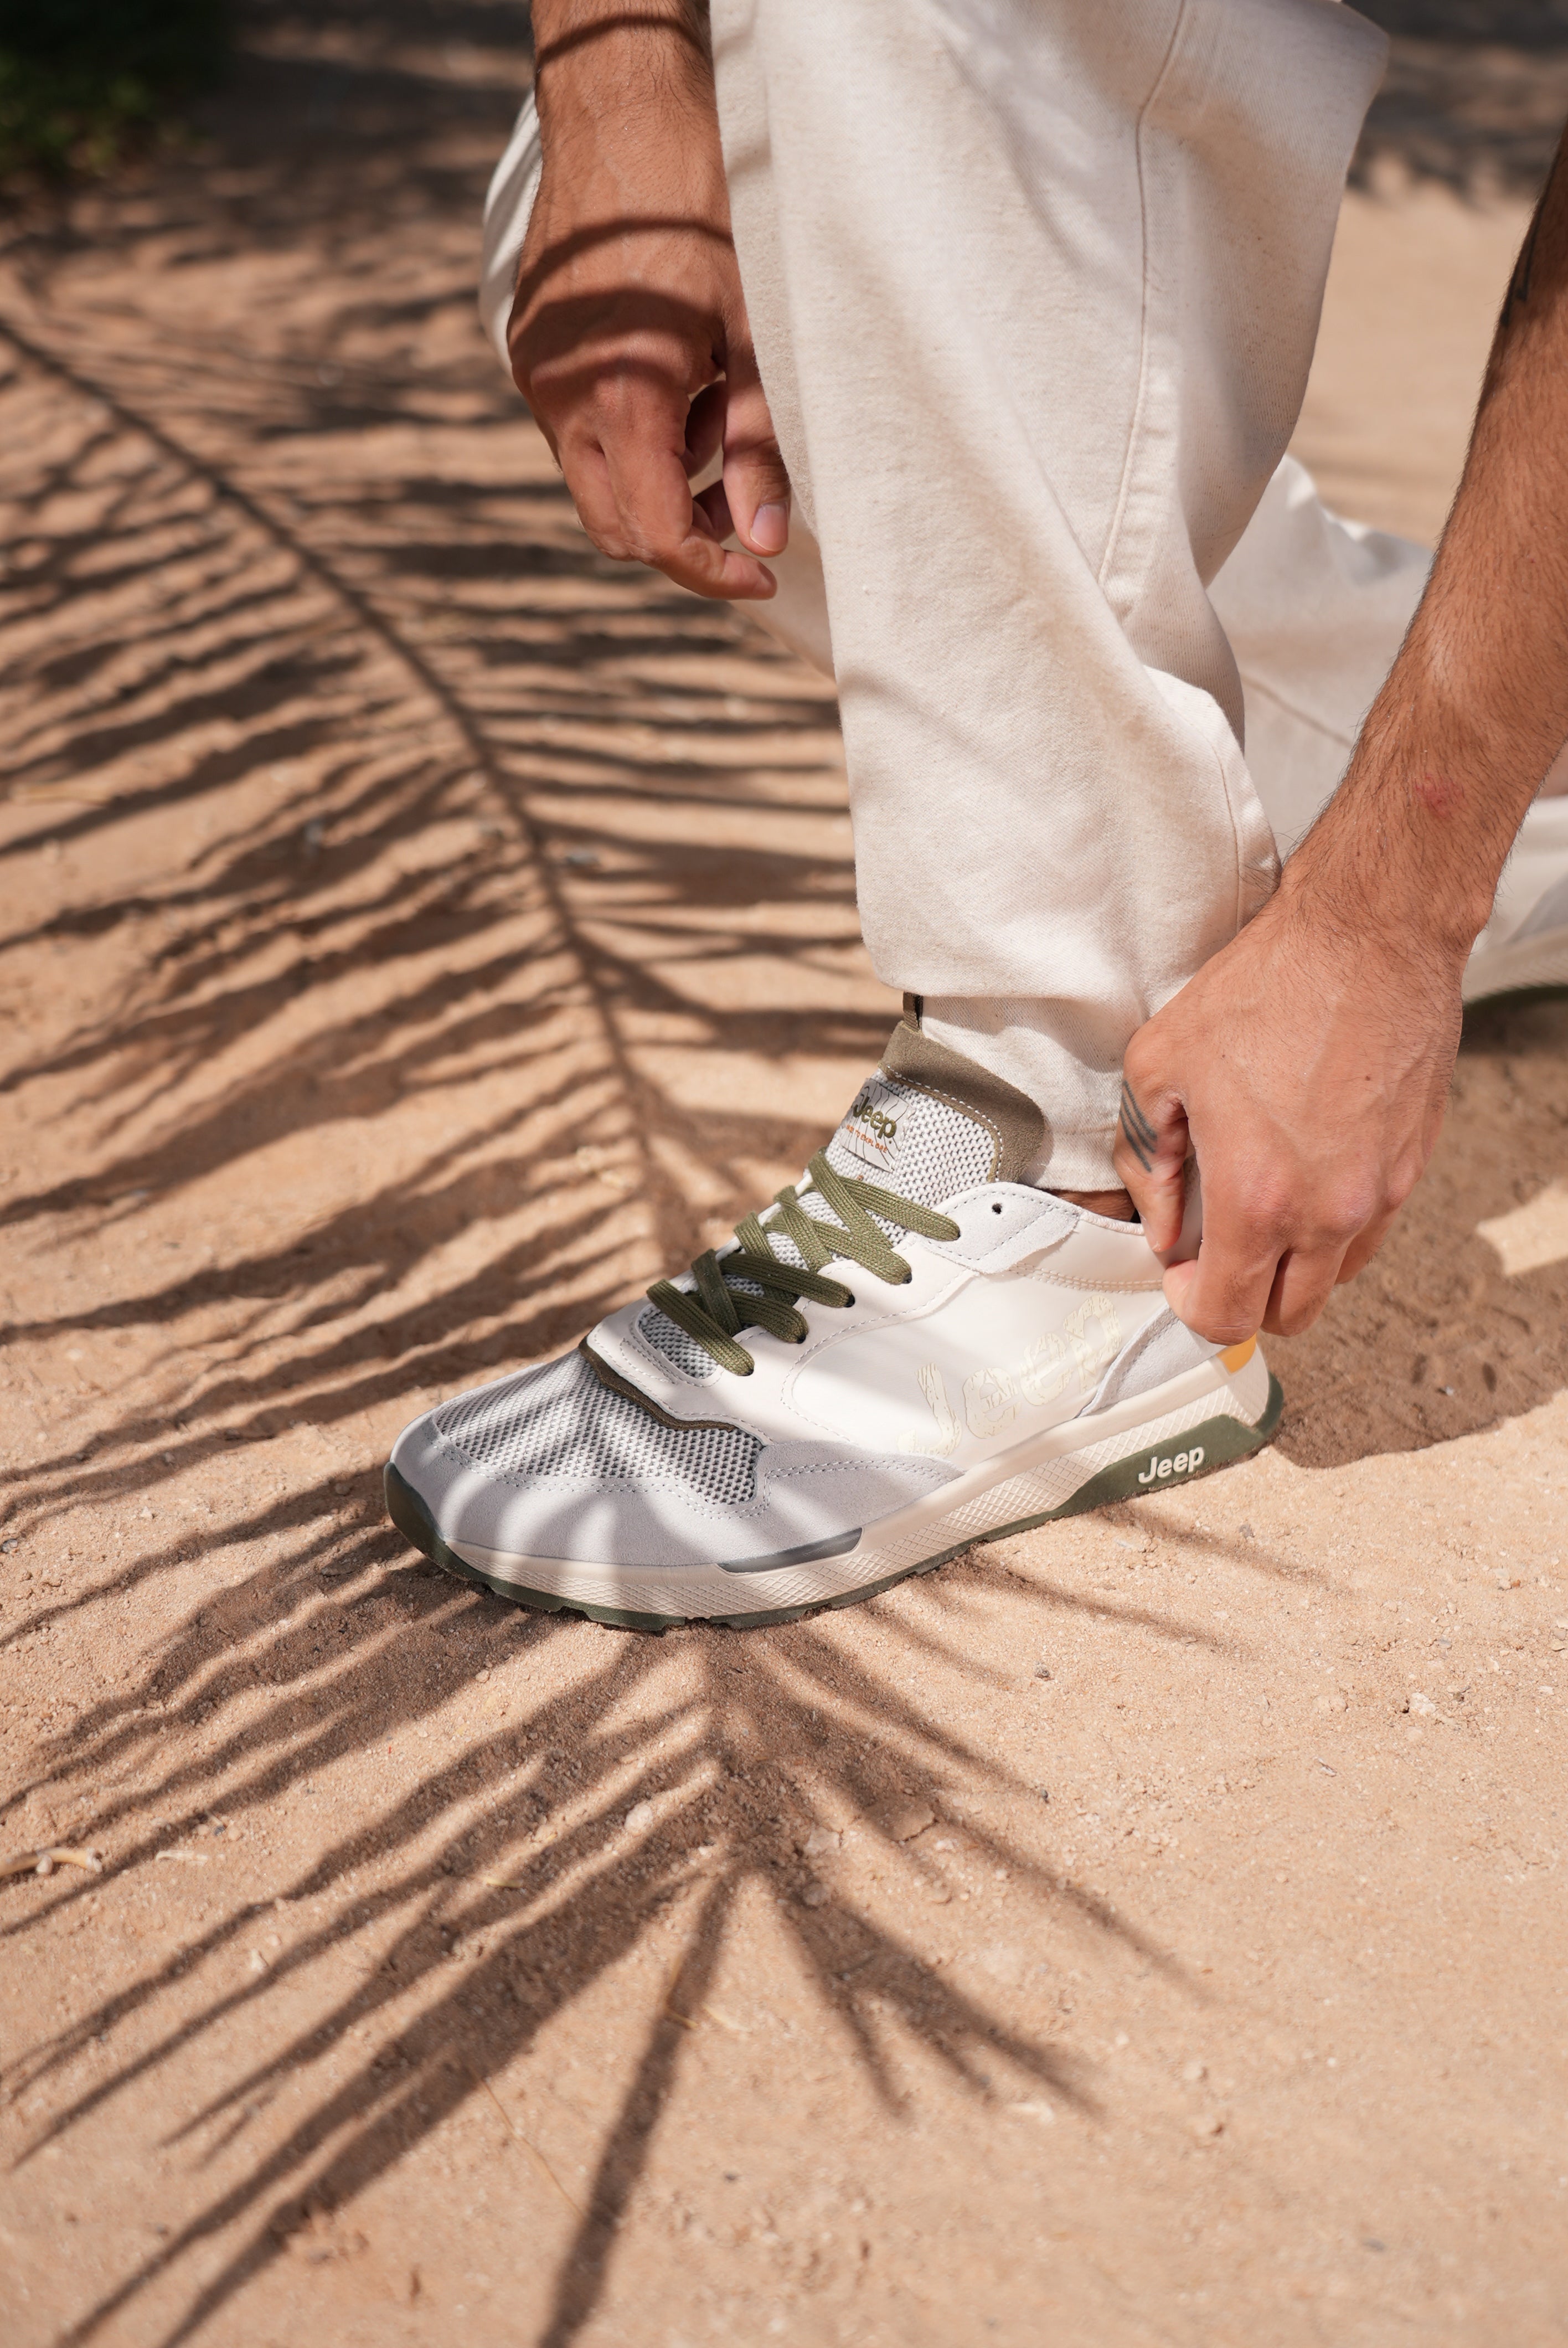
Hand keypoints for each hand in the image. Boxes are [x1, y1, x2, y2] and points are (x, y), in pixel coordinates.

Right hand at [509, 9, 788, 600]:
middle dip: (684, 533)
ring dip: (662, 477)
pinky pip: (578, 429)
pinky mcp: (529, 353)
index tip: (761, 573)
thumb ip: (758, 445)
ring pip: (598, 480)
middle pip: (615, 527)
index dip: (711, 571)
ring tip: (716, 403)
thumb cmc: (703, 211)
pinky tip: (676, 372)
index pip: (656, 534)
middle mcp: (561, 396)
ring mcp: (536, 375)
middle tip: (747, 502)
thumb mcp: (754, 334)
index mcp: (621, 396)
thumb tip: (765, 540)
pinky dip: (633, 432)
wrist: (623, 114)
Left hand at [1113, 868, 1463, 1341]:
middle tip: (1216, 1247)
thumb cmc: (1267, 987)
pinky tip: (1305, 1172)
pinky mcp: (1411, 1165)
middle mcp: (1328, 1211)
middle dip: (1244, 1297)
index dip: (1191, 1304)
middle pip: (1288, 1316)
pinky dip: (1333, 1227)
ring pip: (1335, 1279)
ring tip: (1261, 1203)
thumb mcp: (1159, 1063)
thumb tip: (1161, 1219)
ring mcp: (1380, 1193)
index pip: (1226, 1316)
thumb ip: (1149, 1158)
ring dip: (1293, 1265)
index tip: (1180, 1266)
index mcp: (1257, 1197)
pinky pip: (1370, 1232)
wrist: (1370, 936)